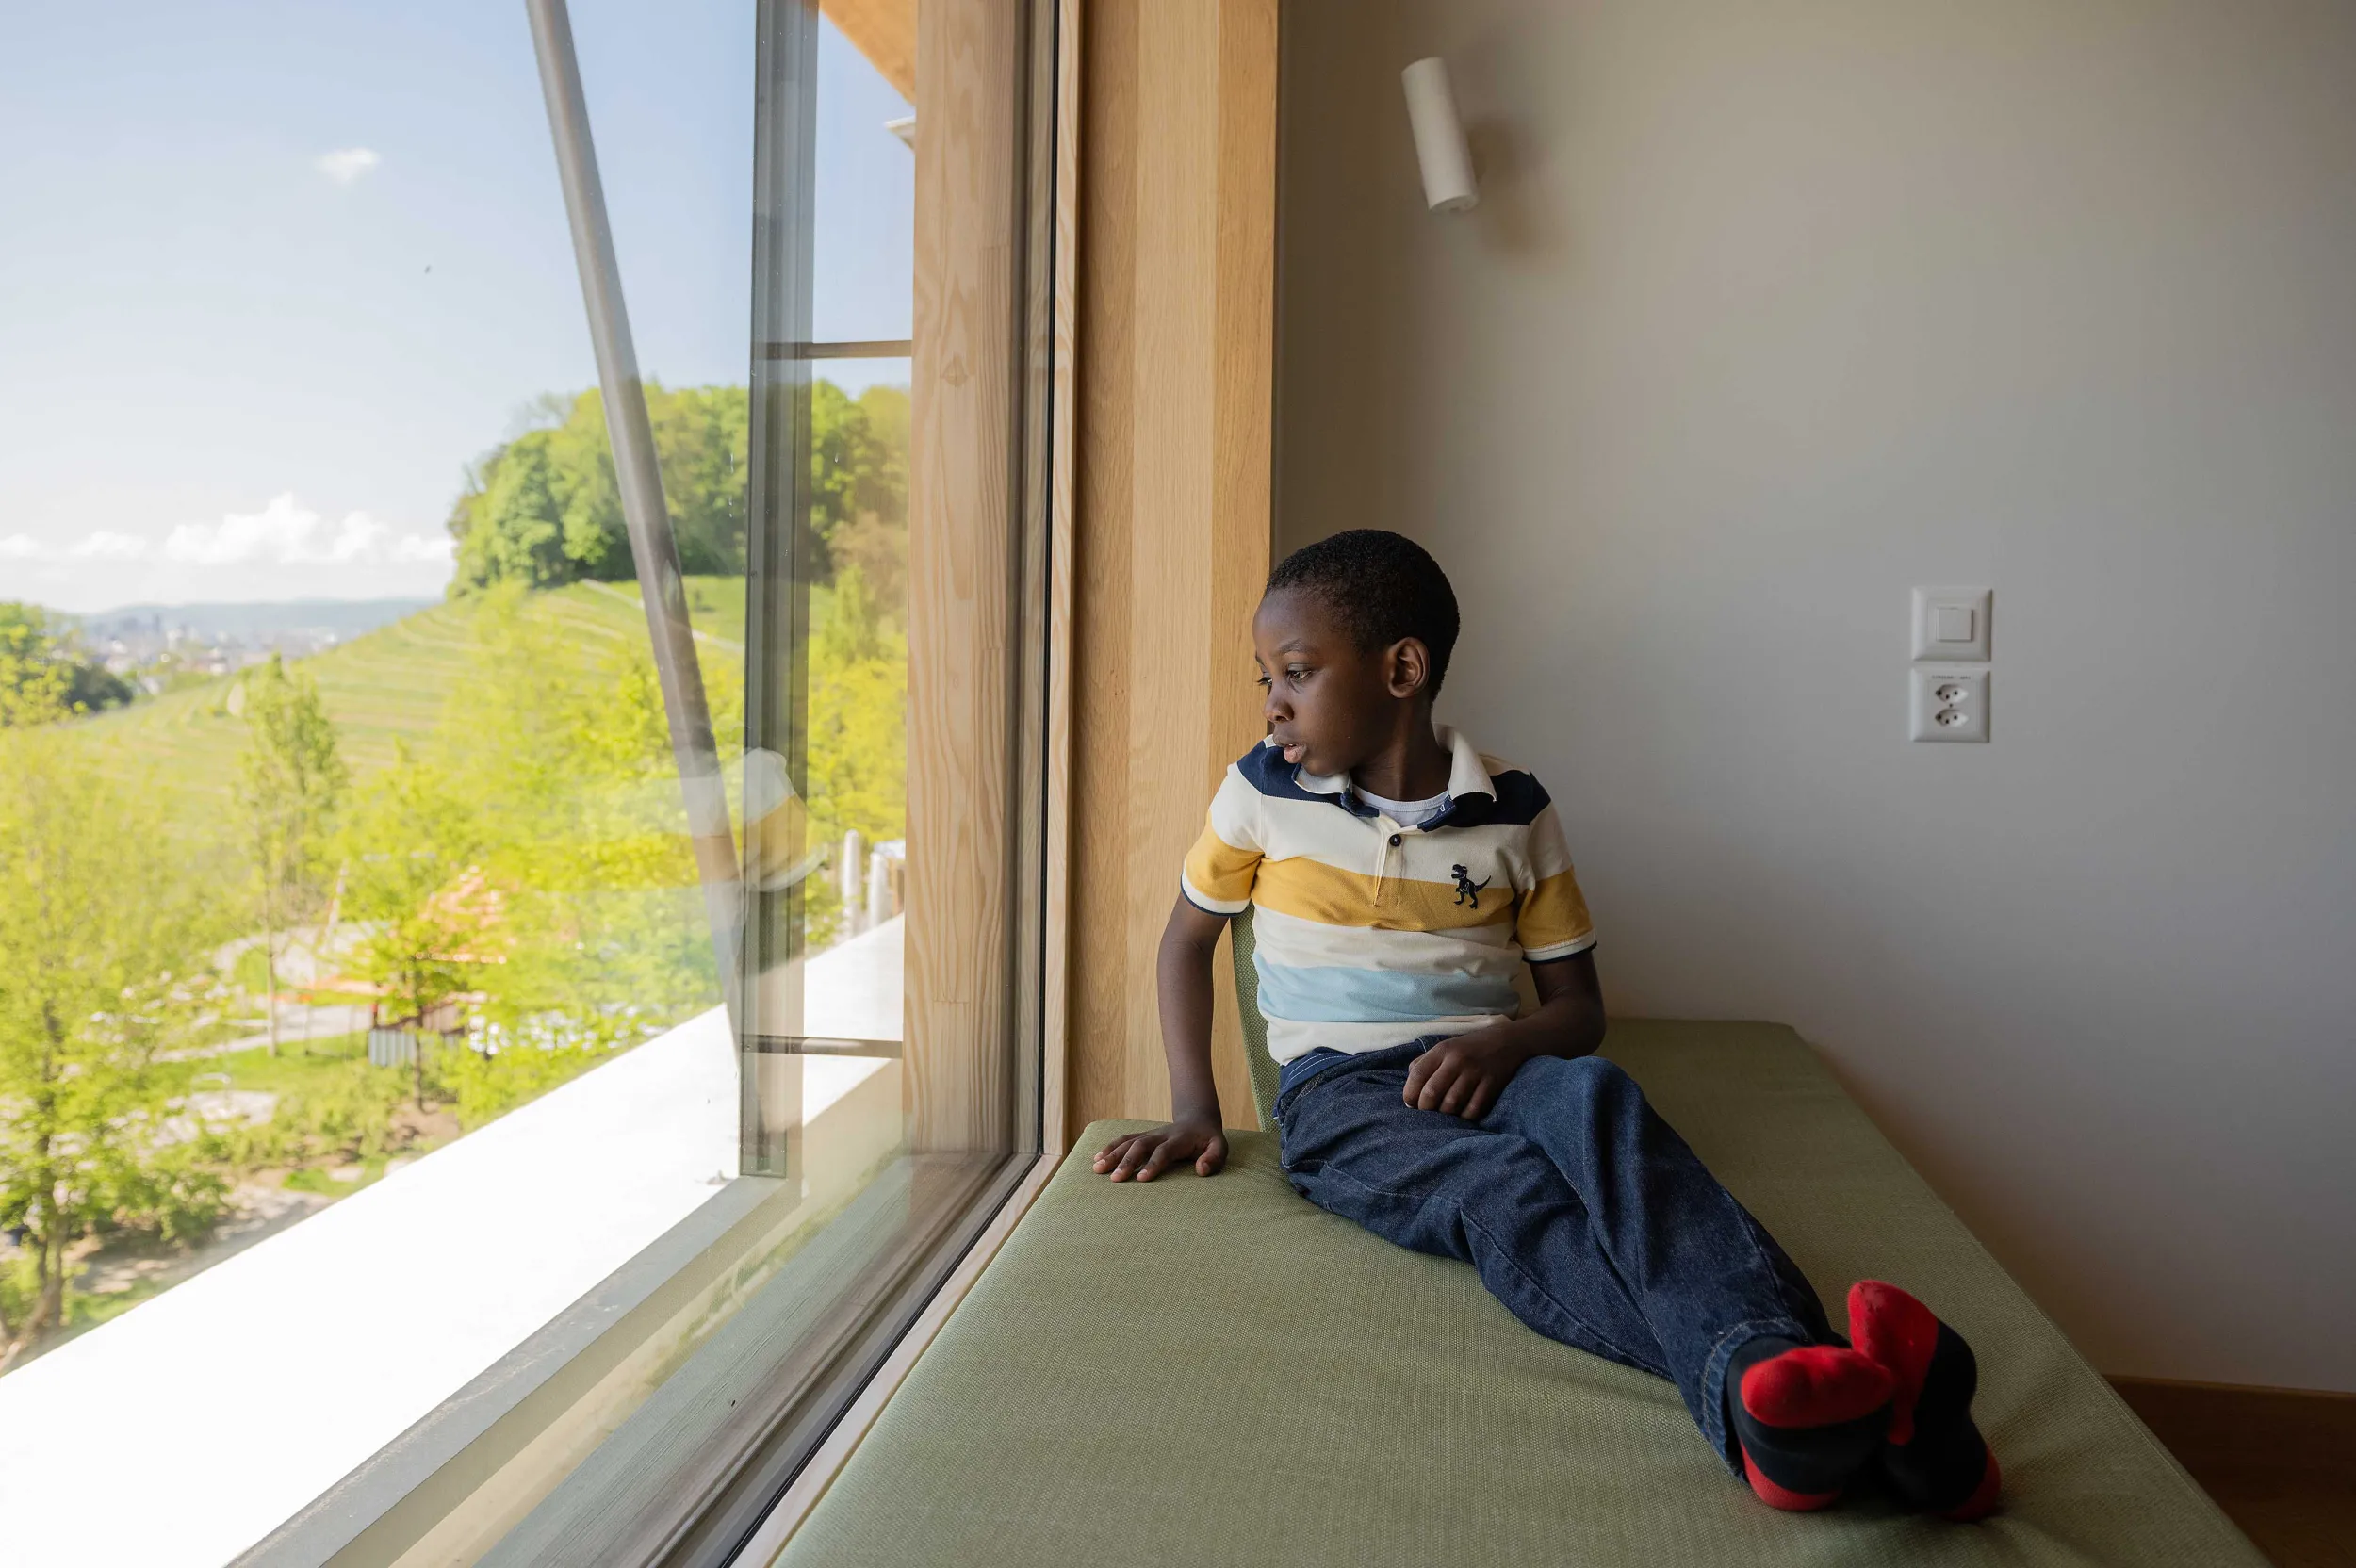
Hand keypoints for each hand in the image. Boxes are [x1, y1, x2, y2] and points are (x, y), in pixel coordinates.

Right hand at [1093, 1117, 1227, 1180]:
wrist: (1198, 1119)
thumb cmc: (1209, 1140)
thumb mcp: (1220, 1147)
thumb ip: (1214, 1158)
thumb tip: (1201, 1170)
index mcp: (1179, 1140)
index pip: (1163, 1152)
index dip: (1152, 1164)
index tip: (1141, 1179)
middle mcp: (1160, 1136)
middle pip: (1140, 1146)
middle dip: (1126, 1162)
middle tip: (1114, 1179)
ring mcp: (1150, 1135)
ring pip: (1128, 1141)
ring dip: (1112, 1154)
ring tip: (1097, 1168)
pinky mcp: (1143, 1136)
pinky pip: (1123, 1139)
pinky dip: (1109, 1147)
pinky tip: (1096, 1158)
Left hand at [1403, 1031, 1530, 1119]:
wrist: (1509, 1041)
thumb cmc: (1470, 1047)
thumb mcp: (1445, 1047)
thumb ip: (1424, 1062)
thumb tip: (1408, 1085)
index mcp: (1443, 1050)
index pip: (1417, 1074)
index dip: (1409, 1094)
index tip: (1410, 1103)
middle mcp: (1458, 1060)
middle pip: (1432, 1092)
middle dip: (1424, 1108)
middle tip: (1426, 1113)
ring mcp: (1476, 1073)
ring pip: (1451, 1103)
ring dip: (1444, 1114)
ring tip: (1443, 1115)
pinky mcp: (1492, 1084)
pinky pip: (1473, 1109)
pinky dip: (1464, 1117)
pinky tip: (1461, 1115)